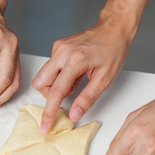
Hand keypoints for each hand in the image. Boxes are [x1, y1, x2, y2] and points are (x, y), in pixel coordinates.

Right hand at [32, 18, 132, 133]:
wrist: (114, 28)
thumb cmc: (113, 50)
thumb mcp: (105, 79)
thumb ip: (87, 98)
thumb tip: (74, 114)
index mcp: (76, 61)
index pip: (56, 92)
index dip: (49, 112)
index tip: (45, 126)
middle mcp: (62, 52)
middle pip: (40, 82)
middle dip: (49, 94)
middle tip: (69, 93)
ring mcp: (58, 47)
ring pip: (43, 75)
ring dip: (56, 84)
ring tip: (76, 81)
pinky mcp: (57, 46)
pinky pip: (51, 67)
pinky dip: (60, 75)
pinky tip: (75, 72)